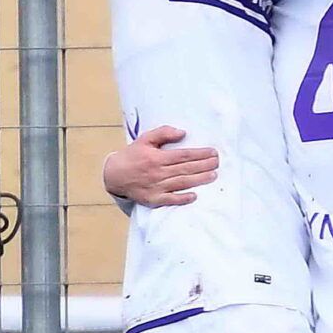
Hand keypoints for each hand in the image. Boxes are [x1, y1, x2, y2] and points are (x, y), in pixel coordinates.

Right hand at [103, 126, 217, 205]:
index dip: (200, 154)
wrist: (114, 175)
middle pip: (186, 169)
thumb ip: (163, 133)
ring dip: (199, 180)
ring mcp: (156, 187)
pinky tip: (194, 196)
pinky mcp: (153, 199)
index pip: (183, 155)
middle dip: (204, 165)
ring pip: (181, 183)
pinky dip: (182, 198)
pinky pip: (170, 199)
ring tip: (213, 175)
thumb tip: (182, 132)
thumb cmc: (133, 155)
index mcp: (156, 157)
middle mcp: (157, 172)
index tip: (213, 152)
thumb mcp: (145, 139)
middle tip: (218, 163)